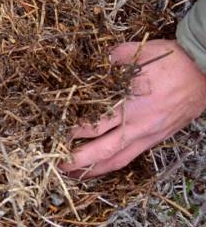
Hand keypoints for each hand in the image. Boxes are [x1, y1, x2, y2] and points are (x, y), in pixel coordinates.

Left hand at [60, 39, 205, 177]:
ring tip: (73, 174)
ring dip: (93, 169)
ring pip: (117, 160)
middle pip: (101, 151)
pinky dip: (112, 164)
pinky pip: (131, 157)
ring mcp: (148, 136)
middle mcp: (138, 126)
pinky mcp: (157, 139)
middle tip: (54, 163)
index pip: (92, 125)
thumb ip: (114, 57)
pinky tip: (101, 165)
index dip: (70, 132)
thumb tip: (95, 59)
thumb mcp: (141, 53)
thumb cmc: (175, 61)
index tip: (50, 133)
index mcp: (131, 106)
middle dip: (76, 160)